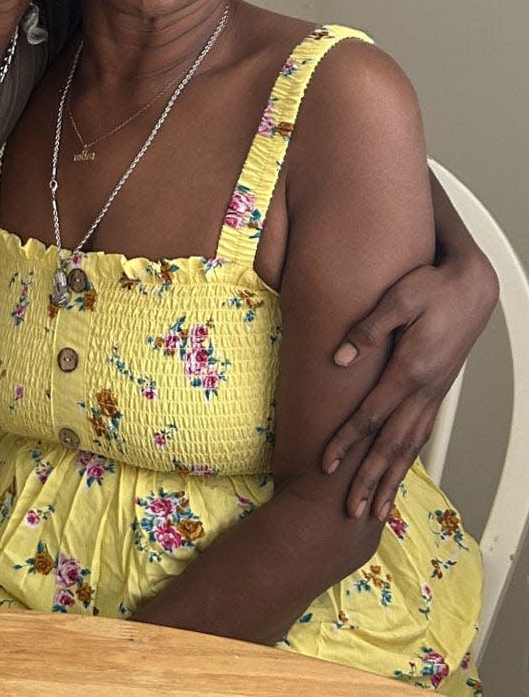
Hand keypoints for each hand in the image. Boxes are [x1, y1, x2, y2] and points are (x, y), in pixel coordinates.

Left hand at [322, 253, 496, 518]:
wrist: (473, 286)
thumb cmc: (433, 288)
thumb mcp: (398, 299)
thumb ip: (368, 330)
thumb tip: (339, 358)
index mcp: (411, 371)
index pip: (371, 416)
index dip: (346, 442)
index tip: (325, 466)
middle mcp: (425, 391)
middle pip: (392, 445)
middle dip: (369, 480)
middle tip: (350, 511)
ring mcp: (434, 394)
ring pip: (410, 446)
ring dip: (390, 479)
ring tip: (374, 509)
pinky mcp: (437, 390)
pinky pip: (420, 434)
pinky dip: (407, 459)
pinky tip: (397, 472)